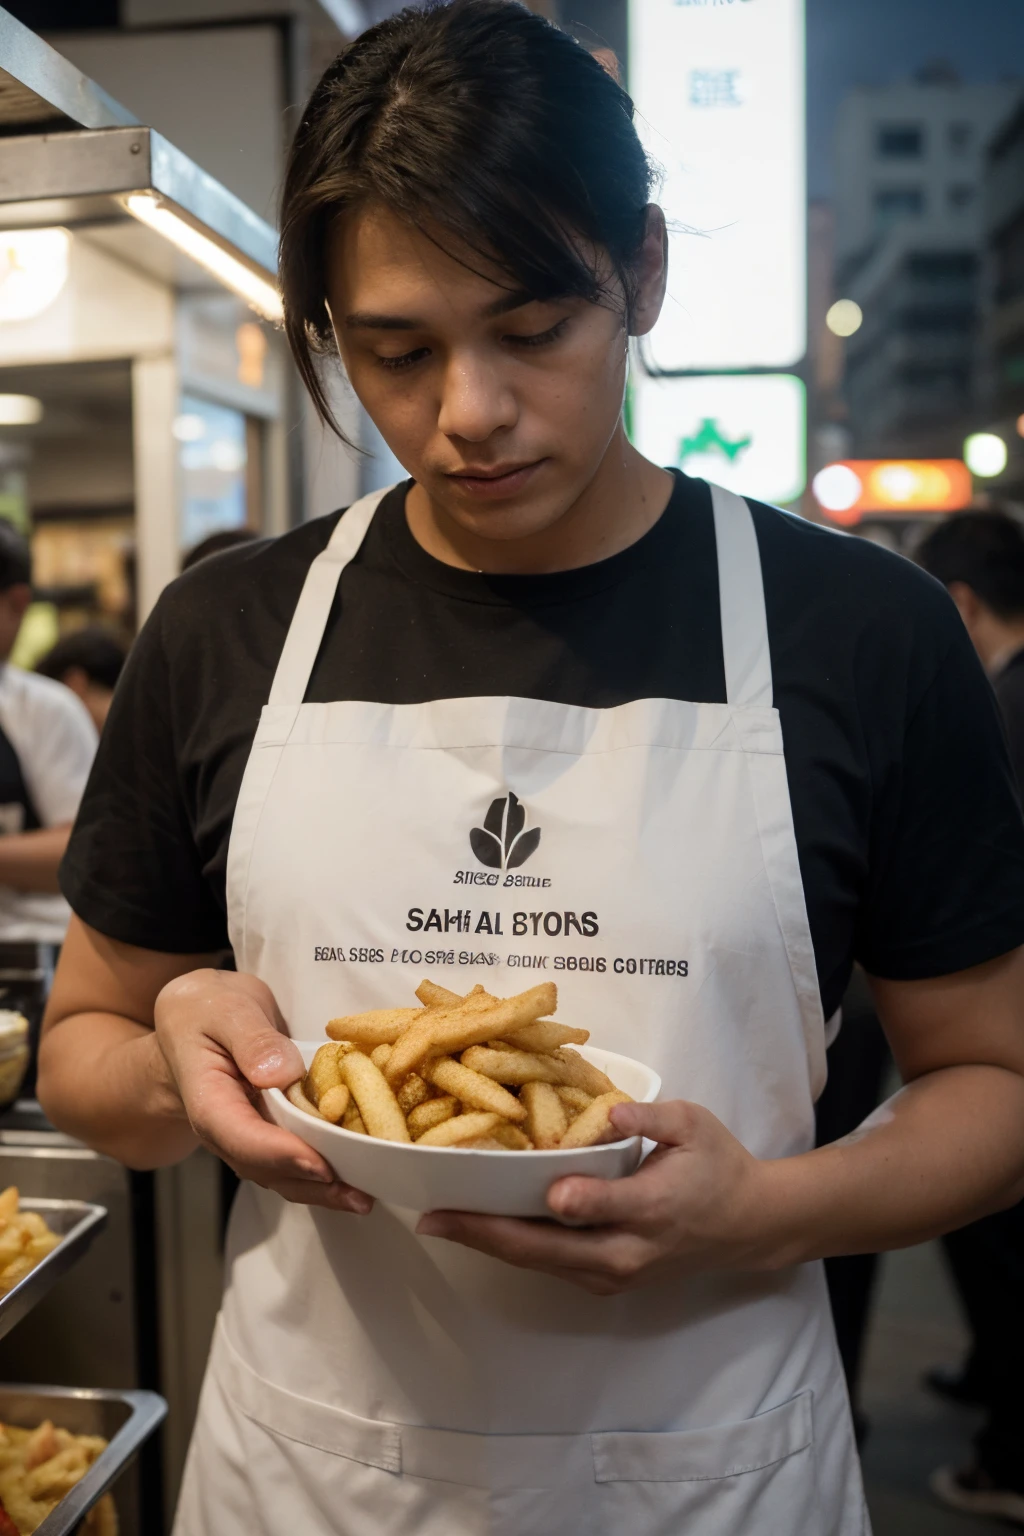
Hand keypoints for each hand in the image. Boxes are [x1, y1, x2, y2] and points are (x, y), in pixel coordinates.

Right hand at [154, 969, 371, 1214]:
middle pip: (265, 1168)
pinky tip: (356, 1176)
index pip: (241, 1137)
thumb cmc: (207, 1010)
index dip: (282, 1155)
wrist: (195, 1018)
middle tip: (359, 1195)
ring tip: (364, 1196)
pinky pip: (293, 1158)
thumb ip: (251, 1039)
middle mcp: (225, 1129)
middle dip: (311, 1185)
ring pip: (281, 1173)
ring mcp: (247, 1135)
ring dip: (321, 1189)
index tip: (321, 1165)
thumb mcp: (226, 1010)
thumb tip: (279, 1075)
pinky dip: (323, 1171)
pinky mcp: (268, 1131)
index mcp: (208, 1100)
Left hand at [416, 1100, 771, 1293]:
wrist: (747, 1226)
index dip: (565, 1199)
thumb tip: (608, 1110)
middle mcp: (626, 1251)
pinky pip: (549, 1266)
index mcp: (653, 1208)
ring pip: (540, 1264)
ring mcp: (613, 1274)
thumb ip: (651, 1116)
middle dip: (485, 1233)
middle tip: (433, 1217)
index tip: (519, 1186)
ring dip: (488, 1244)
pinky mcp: (604, 1280)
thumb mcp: (694, 1124)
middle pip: (547, 1249)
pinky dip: (510, 1247)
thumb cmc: (717, 1165)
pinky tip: (477, 1227)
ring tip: (440, 1220)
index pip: (599, 1207)